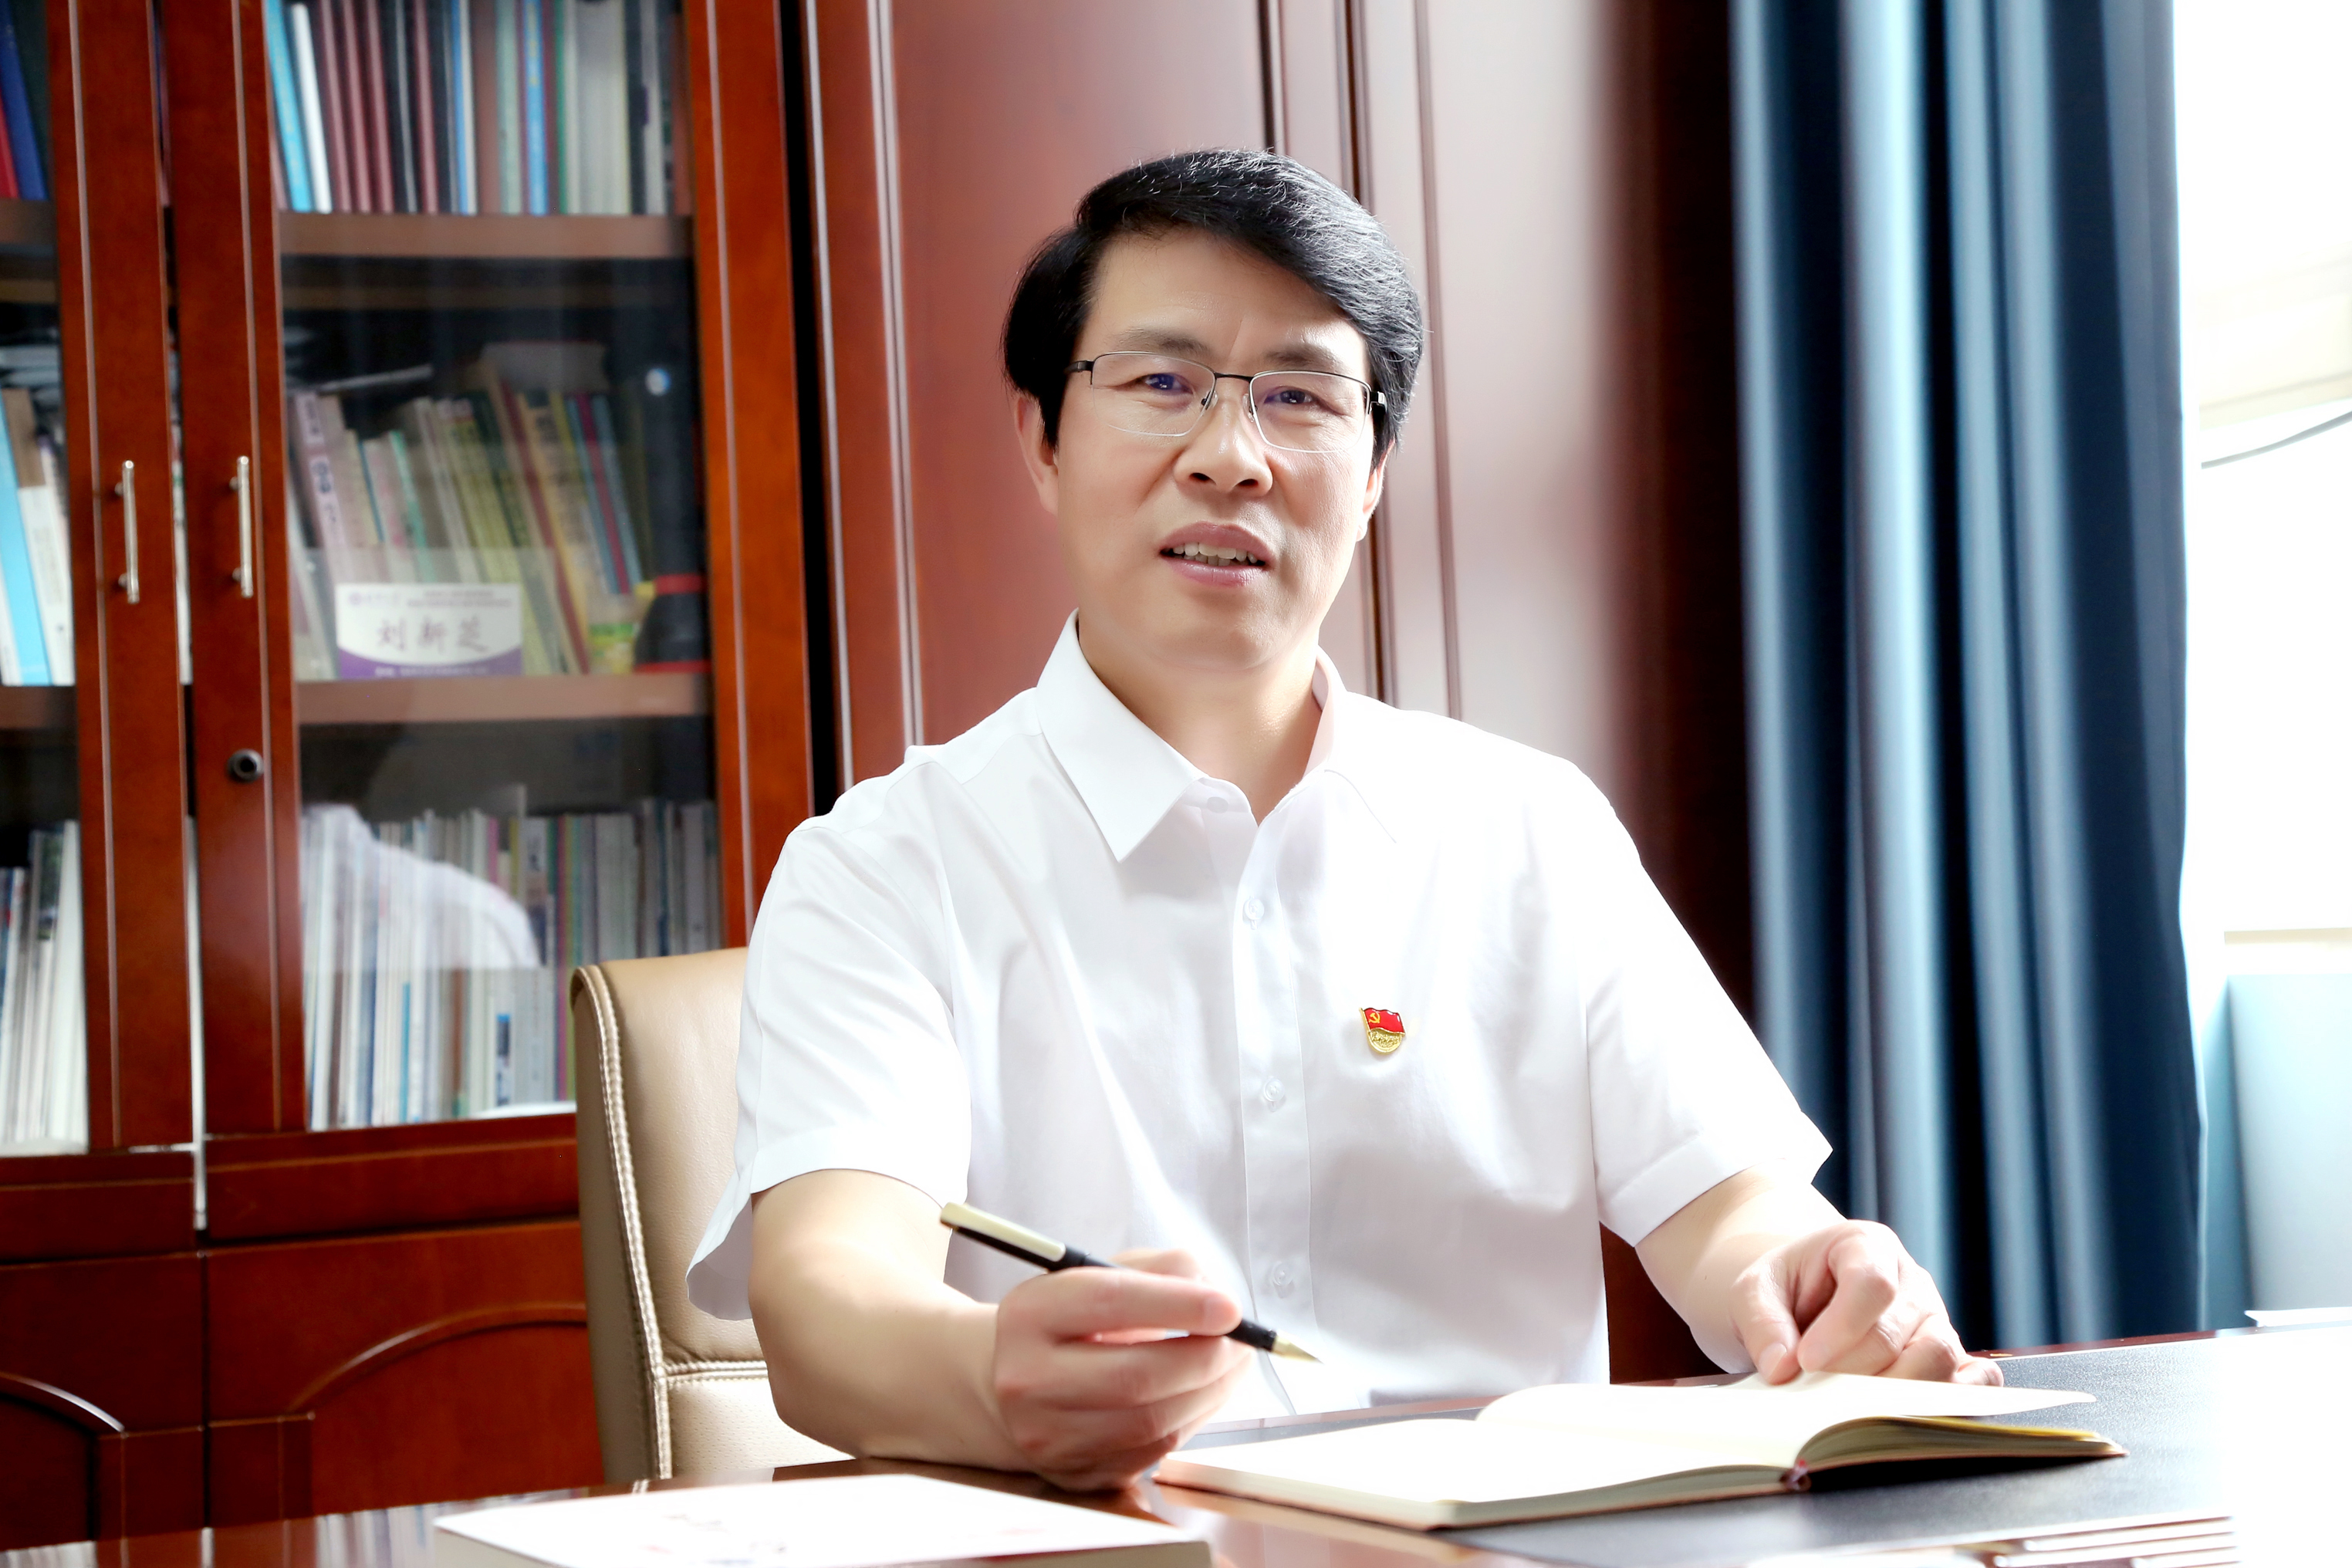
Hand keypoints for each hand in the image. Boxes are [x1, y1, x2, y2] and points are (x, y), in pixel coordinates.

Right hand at [991, 1248, 1251, 1490]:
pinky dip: (1192, 1420)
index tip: (1230, 1307)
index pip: (1111, 1301)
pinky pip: (1153, 1451)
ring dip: (1211, 1392)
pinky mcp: (1075, 1474)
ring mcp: (1048, 1435)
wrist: (1014, 1382)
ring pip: (1152, 1422)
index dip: (1180, 1304)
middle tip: (1242, 1341)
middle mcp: (1027, 1379)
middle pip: (1137, 1375)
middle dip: (1207, 1357)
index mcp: (1030, 1314)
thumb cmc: (1072, 1321)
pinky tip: (1202, 1395)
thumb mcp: (1100, 1275)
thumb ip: (1159, 1270)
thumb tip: (1214, 1294)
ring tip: (1232, 1364)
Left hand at [1731, 1220, 2002, 1385]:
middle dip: (1856, 1371)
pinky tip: (1911, 1414)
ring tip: (1846, 1407)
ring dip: (1892, 1393)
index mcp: (1866, 1245)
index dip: (1842, 1329)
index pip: (1871, 1285)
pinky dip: (1954, 1401)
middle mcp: (1911, 1281)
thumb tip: (1782, 1370)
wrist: (1804, 1296)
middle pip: (1903, 1332)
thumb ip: (1763, 1324)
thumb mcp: (1754, 1291)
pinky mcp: (1951, 1358)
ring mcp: (1936, 1320)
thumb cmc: (1783, 1289)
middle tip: (1815, 1391)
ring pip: (1939, 1360)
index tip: (1806, 1361)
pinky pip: (1976, 1380)